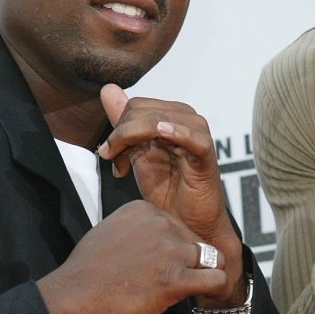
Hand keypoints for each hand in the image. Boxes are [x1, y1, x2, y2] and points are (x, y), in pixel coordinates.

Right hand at [37, 200, 228, 313]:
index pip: (178, 226)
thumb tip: (153, 244)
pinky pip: (218, 279)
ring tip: (194, 291)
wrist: (71, 299)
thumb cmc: (85, 273)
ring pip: (213, 258)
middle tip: (175, 283)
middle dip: (191, 263)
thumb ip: (137, 232)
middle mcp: (161, 223)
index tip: (162, 265)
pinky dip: (219, 289)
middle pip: (197, 241)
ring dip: (206, 275)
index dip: (175, 248)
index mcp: (144, 209)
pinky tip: (210, 296)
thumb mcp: (110, 233)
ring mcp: (170, 250)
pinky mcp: (175, 279)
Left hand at [97, 85, 243, 306]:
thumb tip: (108, 88)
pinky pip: (193, 136)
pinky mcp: (206, 154)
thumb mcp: (137, 154)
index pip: (135, 105)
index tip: (110, 157)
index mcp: (169, 115)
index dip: (117, 129)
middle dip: (120, 136)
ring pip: (158, 119)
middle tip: (115, 164)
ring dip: (132, 139)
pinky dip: (176, 132)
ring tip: (124, 166)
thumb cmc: (167, 190)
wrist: (186, 225)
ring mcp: (197, 134)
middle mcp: (185, 118)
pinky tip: (162, 134)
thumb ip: (124, 124)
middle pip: (141, 109)